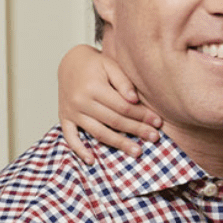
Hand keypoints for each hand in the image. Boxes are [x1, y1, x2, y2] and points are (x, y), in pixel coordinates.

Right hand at [58, 45, 161, 163]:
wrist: (70, 61)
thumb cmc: (95, 64)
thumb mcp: (111, 65)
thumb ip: (123, 81)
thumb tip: (134, 99)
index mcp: (93, 87)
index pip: (123, 107)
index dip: (142, 116)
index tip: (157, 122)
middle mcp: (80, 101)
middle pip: (113, 121)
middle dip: (136, 130)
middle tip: (154, 138)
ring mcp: (71, 111)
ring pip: (98, 132)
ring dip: (118, 143)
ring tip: (137, 152)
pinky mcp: (65, 117)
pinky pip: (70, 137)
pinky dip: (79, 150)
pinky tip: (92, 160)